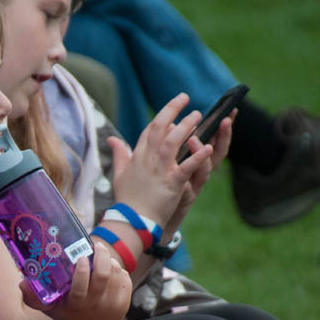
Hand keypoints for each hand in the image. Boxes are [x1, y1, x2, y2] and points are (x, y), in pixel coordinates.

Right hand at [20, 243, 130, 319]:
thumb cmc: (67, 314)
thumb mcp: (49, 308)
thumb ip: (33, 297)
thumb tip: (21, 283)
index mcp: (77, 305)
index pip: (81, 287)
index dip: (82, 270)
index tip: (80, 258)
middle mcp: (97, 305)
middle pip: (104, 276)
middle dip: (101, 256)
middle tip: (96, 247)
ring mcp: (113, 304)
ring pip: (116, 273)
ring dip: (109, 261)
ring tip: (101, 257)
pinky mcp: (124, 302)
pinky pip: (125, 278)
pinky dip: (118, 269)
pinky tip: (110, 269)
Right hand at [110, 93, 214, 226]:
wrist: (132, 221)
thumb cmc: (127, 200)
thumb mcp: (118, 174)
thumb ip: (119, 155)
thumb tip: (111, 139)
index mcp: (137, 157)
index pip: (148, 131)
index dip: (161, 118)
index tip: (172, 109)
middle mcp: (148, 160)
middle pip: (159, 128)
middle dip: (172, 110)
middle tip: (185, 98)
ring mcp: (160, 170)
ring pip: (172, 142)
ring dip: (186, 127)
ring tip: (198, 115)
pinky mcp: (172, 183)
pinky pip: (186, 167)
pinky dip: (197, 156)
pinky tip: (208, 147)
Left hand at [163, 111, 234, 235]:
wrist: (152, 216)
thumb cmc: (161, 188)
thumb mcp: (167, 162)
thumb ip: (170, 144)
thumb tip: (171, 124)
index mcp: (195, 160)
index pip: (212, 140)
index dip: (221, 127)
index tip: (229, 111)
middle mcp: (199, 172)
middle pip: (217, 152)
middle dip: (224, 135)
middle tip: (225, 119)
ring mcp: (194, 184)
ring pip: (206, 167)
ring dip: (202, 152)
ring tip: (194, 138)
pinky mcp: (186, 195)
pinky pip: (190, 184)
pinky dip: (191, 173)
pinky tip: (191, 166)